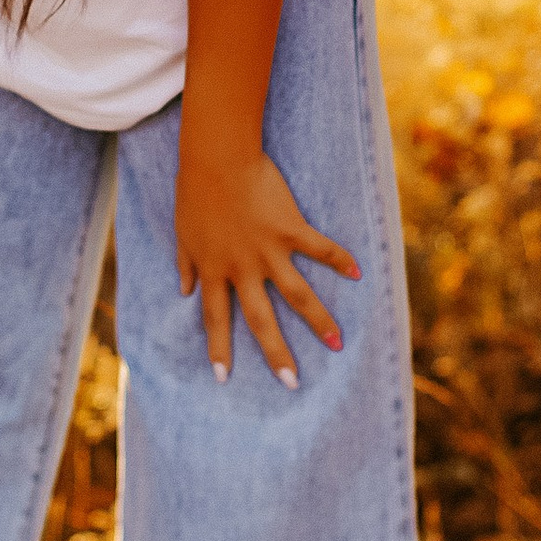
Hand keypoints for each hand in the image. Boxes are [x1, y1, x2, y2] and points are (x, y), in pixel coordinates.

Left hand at [175, 136, 358, 387]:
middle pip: (261, 320)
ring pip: (297, 295)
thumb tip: (183, 290)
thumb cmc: (195, 190)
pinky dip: (339, 259)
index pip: (215, 318)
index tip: (223, 378)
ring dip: (319, 321)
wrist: (217, 157)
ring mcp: (268, 250)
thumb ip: (185, 263)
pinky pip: (318, 249)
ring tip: (337, 344)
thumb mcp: (182, 232)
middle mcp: (242, 268)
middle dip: (276, 354)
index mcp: (214, 269)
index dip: (218, 349)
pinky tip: (358, 273)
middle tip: (291, 383)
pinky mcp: (290, 228)